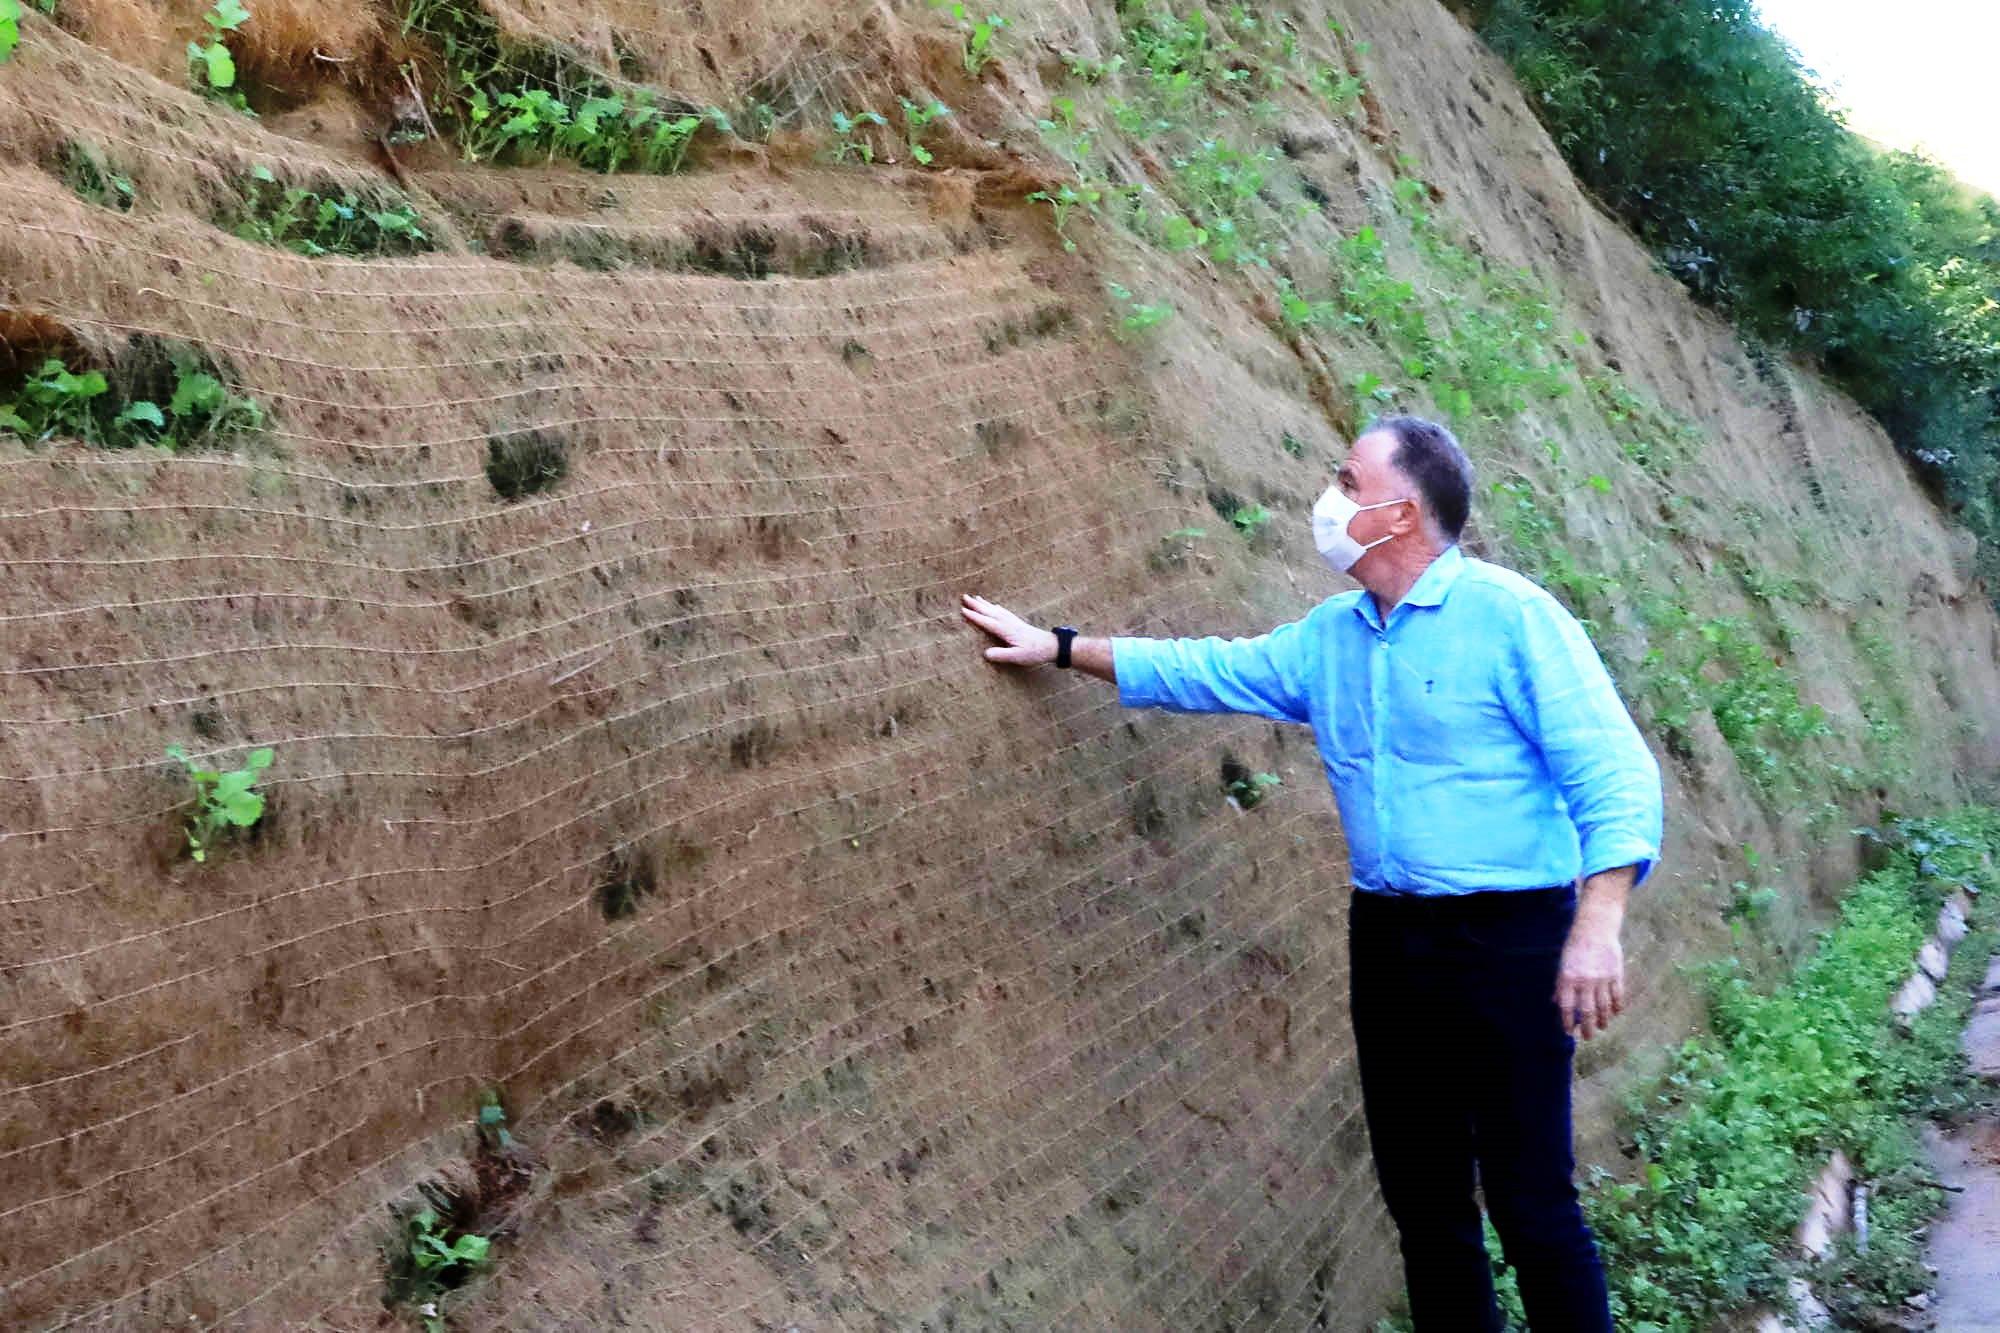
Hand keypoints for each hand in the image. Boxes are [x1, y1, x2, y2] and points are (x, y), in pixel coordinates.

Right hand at [961, 593, 1056, 666]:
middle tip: (964, 597)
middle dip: (976, 605)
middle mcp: (1008, 623)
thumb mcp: (1017, 657)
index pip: (987, 622)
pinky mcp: (1017, 623)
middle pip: (989, 612)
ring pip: (995, 610)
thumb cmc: (1035, 652)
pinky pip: (1003, 612)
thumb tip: (985, 654)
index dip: (974, 616)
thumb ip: (1001, 655)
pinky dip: (995, 607)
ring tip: (975, 597)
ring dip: (984, 604)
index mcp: (1006, 630)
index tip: (963, 610)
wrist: (1051, 646)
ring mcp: (1013, 621)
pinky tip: (994, 606)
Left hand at [1555, 905, 1624, 1040]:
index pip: (1567, 1007)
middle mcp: (1585, 981)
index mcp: (1568, 978)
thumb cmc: (1575, 947)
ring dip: (1603, 1021)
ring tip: (1602, 1027)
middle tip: (1588, 1037)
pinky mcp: (1615, 975)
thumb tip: (1555, 1002)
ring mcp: (1601, 979)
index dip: (1568, 1022)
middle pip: (1587, 1011)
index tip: (1569, 1032)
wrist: (1595, 929)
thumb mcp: (1563, 965)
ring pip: (1604, 1007)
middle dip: (1588, 1028)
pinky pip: (1617, 997)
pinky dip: (1616, 1008)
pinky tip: (1614, 1013)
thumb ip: (1560, 985)